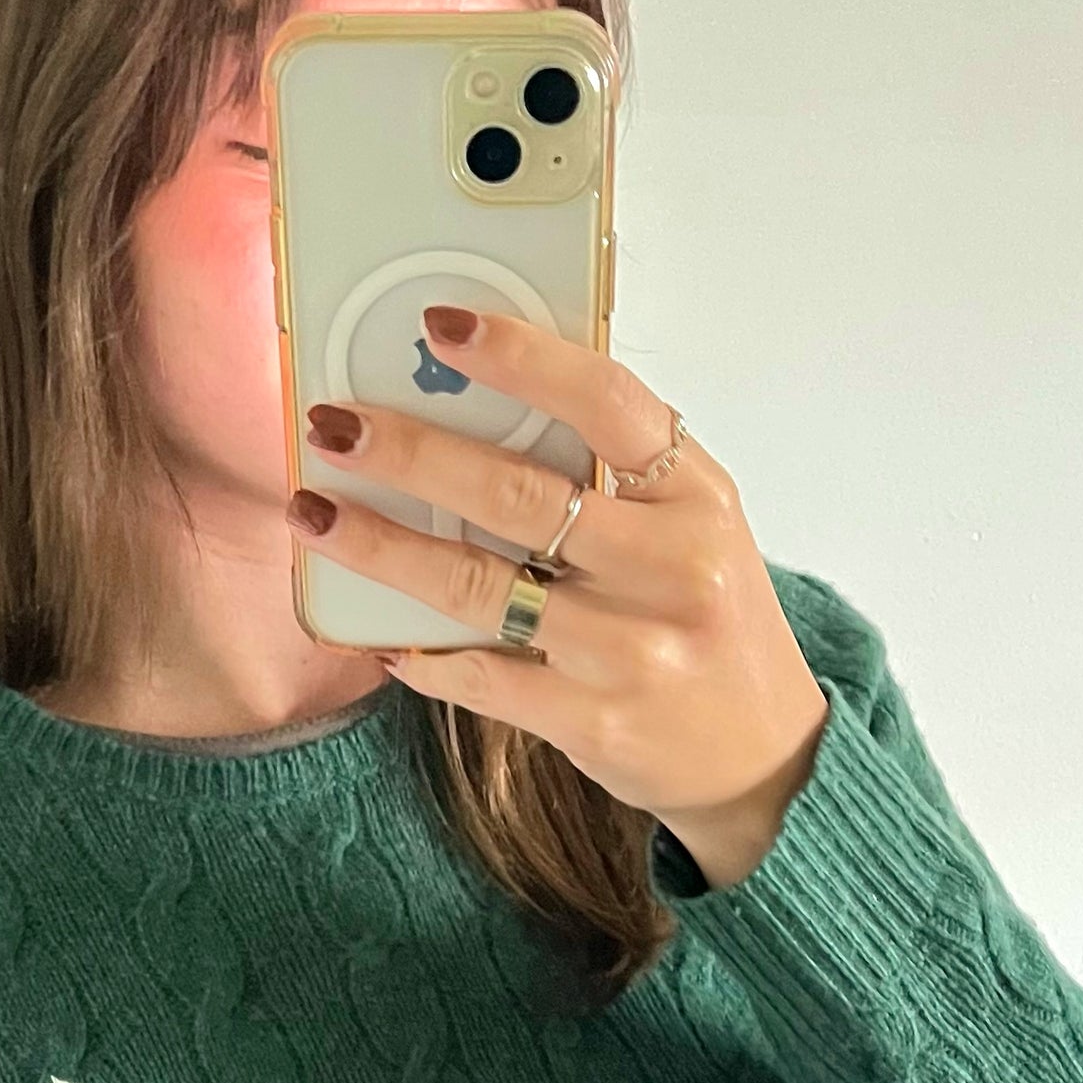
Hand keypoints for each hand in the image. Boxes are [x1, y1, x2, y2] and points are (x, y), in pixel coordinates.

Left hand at [291, 306, 828, 888]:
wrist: (765, 756)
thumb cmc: (710, 623)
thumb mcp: (695, 528)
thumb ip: (616, 473)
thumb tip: (481, 399)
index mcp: (697, 497)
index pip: (606, 402)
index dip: (519, 357)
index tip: (439, 326)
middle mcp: (671, 568)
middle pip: (519, 493)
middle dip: (410, 454)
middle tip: (335, 426)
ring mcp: (631, 650)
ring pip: (481, 587)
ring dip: (383, 548)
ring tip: (316, 514)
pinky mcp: (592, 720)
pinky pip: (480, 677)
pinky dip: (420, 652)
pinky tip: (378, 632)